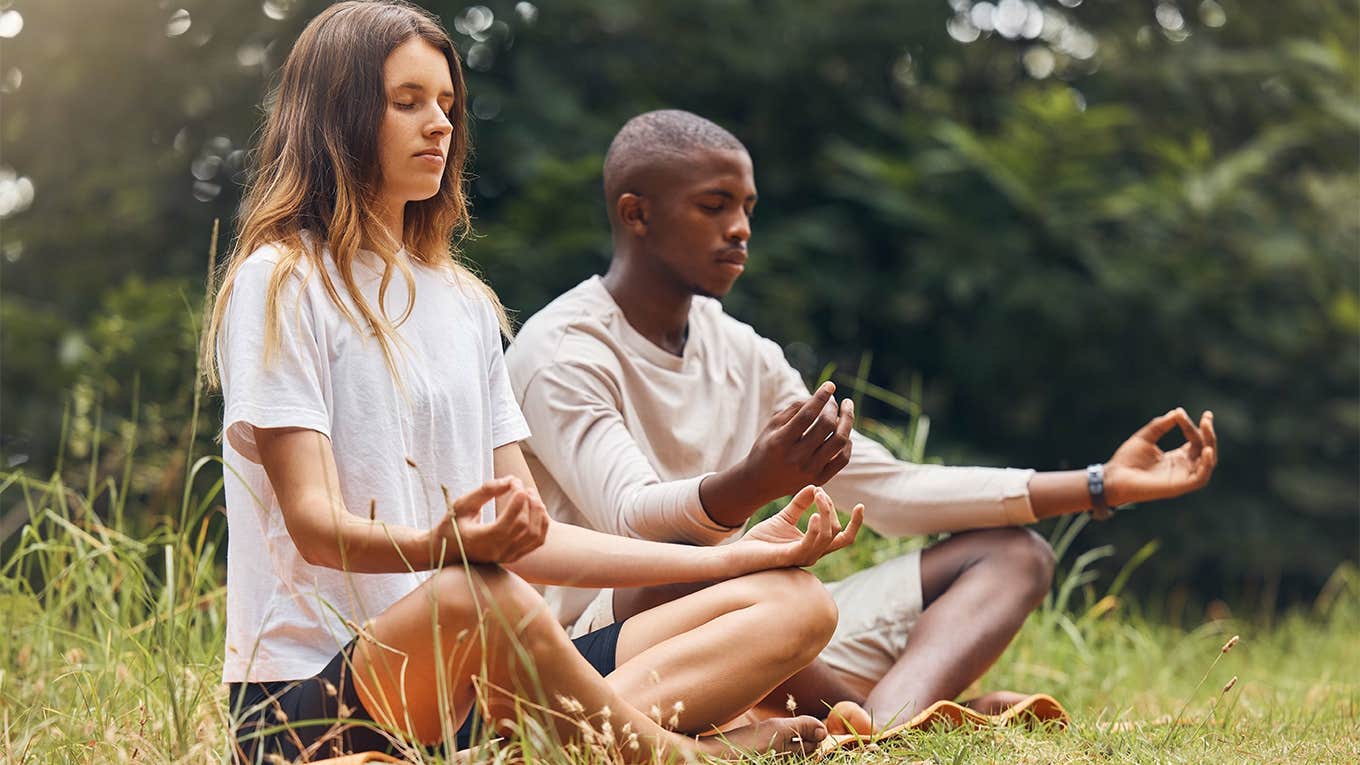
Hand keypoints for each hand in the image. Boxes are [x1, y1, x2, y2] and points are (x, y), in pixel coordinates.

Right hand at [435, 476, 549, 564]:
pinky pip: (537, 541)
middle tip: (522, 486)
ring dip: (538, 511)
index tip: (514, 482)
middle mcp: (497, 552)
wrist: (447, 551)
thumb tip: (511, 479)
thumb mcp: (462, 504)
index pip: (510, 521)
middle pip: (525, 526)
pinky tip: (535, 508)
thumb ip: (486, 491)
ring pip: (535, 535)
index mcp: (482, 540)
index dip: (518, 498)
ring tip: (530, 495)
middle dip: (528, 502)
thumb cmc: (452, 525)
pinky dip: (541, 523)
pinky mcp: (514, 556)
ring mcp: (508, 556)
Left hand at [734, 485, 863, 568]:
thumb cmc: (760, 541)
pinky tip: (815, 515)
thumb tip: (815, 487)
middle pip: (837, 533)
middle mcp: (812, 554)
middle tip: (819, 492)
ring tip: (818, 496)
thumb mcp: (783, 518)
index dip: (856, 523)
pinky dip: (816, 529)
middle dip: (831, 509)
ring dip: (826, 513)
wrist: (738, 554)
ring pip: (827, 536)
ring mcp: (802, 557)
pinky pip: (810, 544)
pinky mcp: (789, 558)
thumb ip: (799, 505)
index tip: (860, 505)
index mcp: (814, 545)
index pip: (844, 537)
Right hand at [741, 382, 854, 502]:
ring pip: (839, 442)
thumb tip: (819, 397)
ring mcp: (810, 471)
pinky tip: (844, 431)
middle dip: (834, 407)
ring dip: (846, 421)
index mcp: (781, 442)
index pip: (807, 415)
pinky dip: (847, 442)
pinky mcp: (819, 480)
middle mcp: (797, 458)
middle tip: (834, 400)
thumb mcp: (772, 426)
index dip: (821, 397)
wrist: (759, 483)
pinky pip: (843, 459)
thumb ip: (794, 409)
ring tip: (846, 410)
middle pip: (826, 426)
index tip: (830, 385)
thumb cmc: (766, 448)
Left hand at [1105, 408, 1217, 505]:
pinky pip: (1201, 478)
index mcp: (1177, 458)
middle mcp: (1183, 468)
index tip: (1180, 413)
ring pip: (1208, 462)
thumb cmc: (1127, 460)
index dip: (1193, 427)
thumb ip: (1160, 426)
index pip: (1194, 441)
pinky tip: (1205, 449)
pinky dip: (1206, 465)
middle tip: (1206, 417)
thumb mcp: (1145, 438)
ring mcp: (1182, 478)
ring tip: (1206, 428)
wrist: (1114, 477)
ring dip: (1210, 444)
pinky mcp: (1179, 487)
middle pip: (1205, 450)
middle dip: (1208, 433)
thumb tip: (1177, 413)